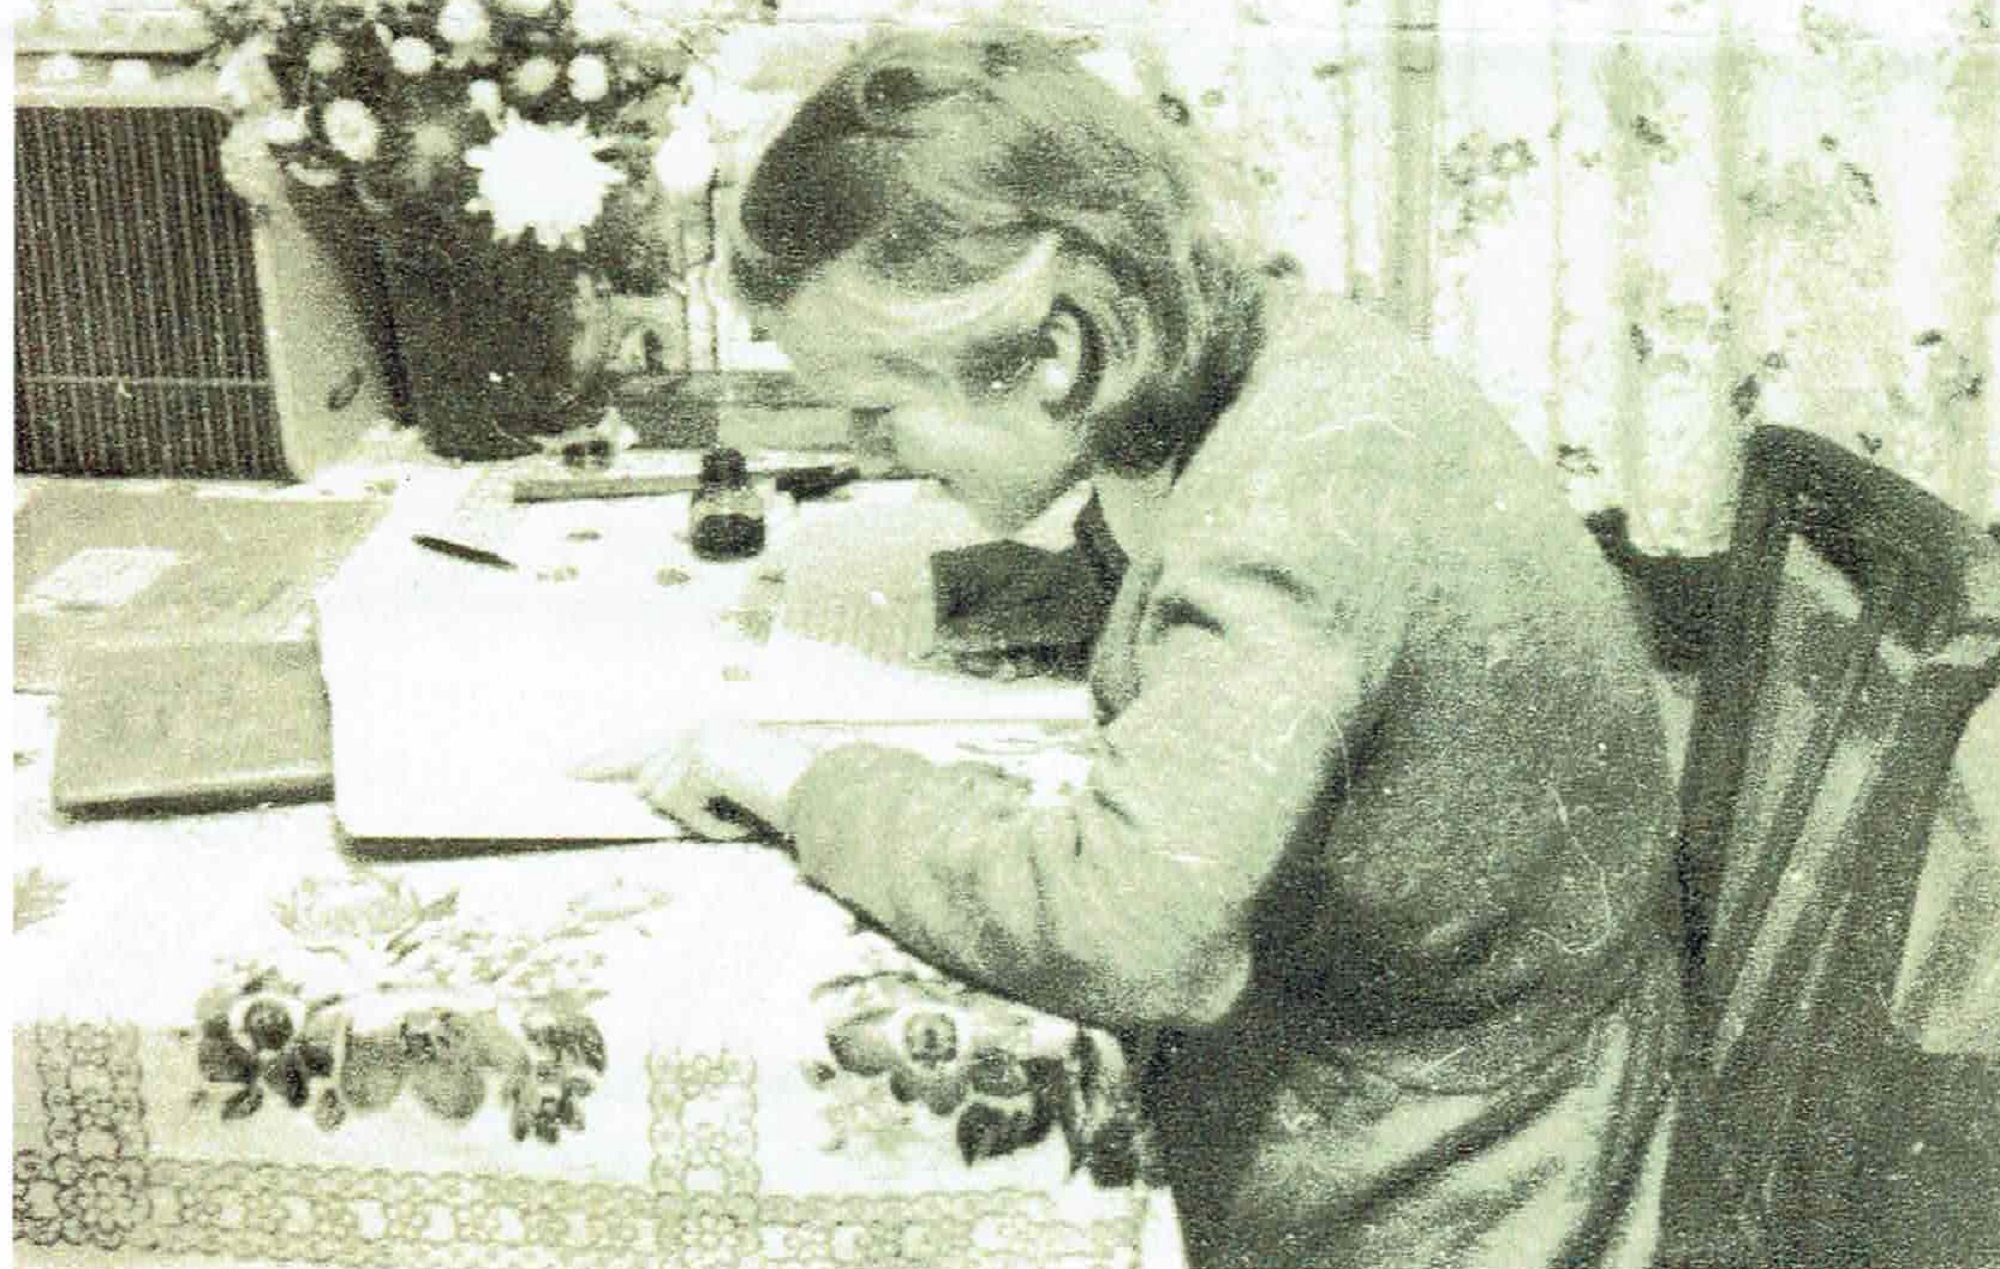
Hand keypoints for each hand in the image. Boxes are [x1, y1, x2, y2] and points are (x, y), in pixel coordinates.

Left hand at [571, 720, 815, 840]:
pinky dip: (709, 825)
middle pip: (646, 770)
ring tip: (738, 819)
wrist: (818, 791)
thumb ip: (696, 785)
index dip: (609, 758)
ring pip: (663, 794)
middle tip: (579, 774)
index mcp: (709, 730)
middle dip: (638, 784)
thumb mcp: (734, 790)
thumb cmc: (786, 797)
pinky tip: (738, 824)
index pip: (648, 745)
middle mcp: (701, 728)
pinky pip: (683, 807)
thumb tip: (647, 789)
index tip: (572, 768)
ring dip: (698, 819)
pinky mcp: (701, 760)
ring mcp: (701, 740)